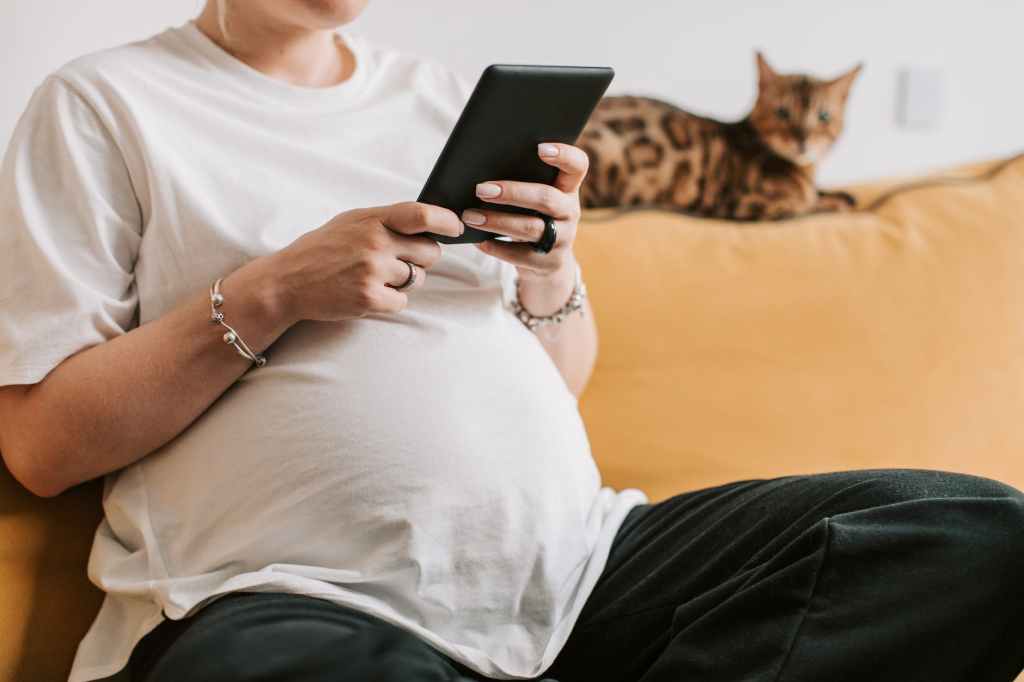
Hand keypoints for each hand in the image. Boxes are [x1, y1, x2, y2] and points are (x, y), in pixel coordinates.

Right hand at [268, 201, 463, 322]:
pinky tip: (368, 293)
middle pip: (430, 252)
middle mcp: (375, 242)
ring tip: (373, 277)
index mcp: (372, 219)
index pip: (423, 215)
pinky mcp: (370, 297)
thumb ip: (386, 220)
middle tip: (400, 261)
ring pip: (417, 278)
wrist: (287, 281)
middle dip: (423, 259)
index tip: (457, 227)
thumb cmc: (321, 250)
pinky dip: (390, 301)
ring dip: (402, 281)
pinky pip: (402, 301)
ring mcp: (373, 270)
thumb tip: (427, 222)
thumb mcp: (351, 222)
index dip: (447, 221)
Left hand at [465, 142, 586, 291]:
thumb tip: (481, 166)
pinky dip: (496, 248)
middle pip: (546, 198)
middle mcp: (570, 211)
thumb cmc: (531, 215)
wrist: (546, 261)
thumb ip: (521, 179)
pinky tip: (478, 240)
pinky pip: (520, 256)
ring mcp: (562, 239)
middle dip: (512, 192)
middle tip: (481, 189)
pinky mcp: (549, 262)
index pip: (577, 165)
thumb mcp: (533, 197)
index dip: (564, 155)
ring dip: (497, 221)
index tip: (540, 148)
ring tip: (470, 216)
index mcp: (568, 187)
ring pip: (531, 228)